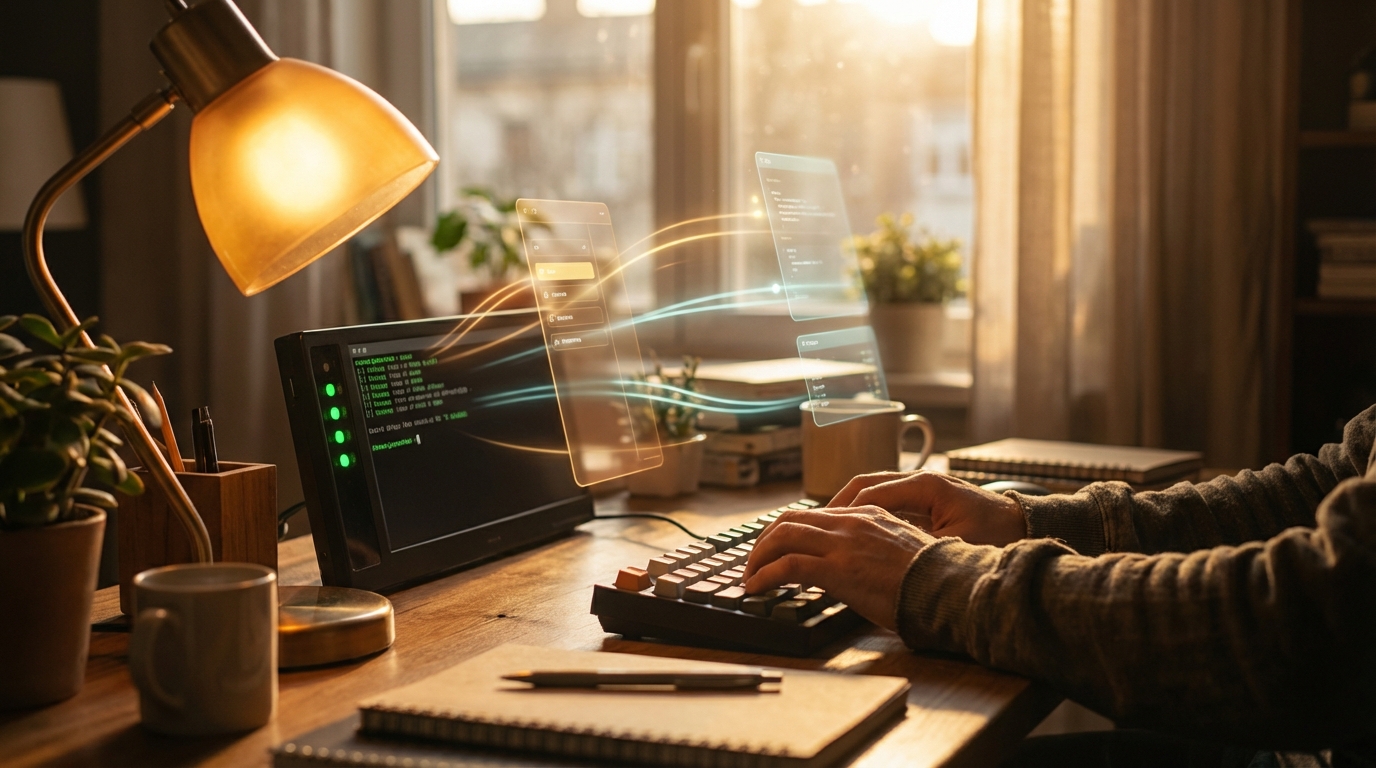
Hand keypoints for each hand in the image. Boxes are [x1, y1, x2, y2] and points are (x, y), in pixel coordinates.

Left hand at [742, 506, 934, 630]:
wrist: (946, 586)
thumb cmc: (930, 578)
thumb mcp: (898, 550)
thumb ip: (872, 548)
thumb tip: (852, 566)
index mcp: (867, 515)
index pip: (815, 515)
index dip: (789, 531)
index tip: (777, 549)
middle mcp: (851, 522)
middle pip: (790, 520)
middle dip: (765, 541)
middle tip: (754, 561)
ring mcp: (842, 542)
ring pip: (783, 536)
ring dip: (758, 556)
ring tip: (750, 576)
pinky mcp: (837, 567)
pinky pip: (787, 565)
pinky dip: (764, 575)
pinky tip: (756, 587)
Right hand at [829, 470, 1027, 546]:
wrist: (1024, 527)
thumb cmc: (996, 536)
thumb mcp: (955, 545)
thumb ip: (916, 546)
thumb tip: (880, 557)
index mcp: (925, 485)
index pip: (869, 492)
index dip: (842, 513)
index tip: (820, 531)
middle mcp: (919, 479)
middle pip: (863, 484)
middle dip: (834, 506)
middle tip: (810, 528)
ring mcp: (920, 487)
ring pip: (870, 490)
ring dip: (846, 508)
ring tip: (823, 531)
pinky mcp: (923, 499)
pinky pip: (884, 500)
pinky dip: (863, 513)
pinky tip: (851, 533)